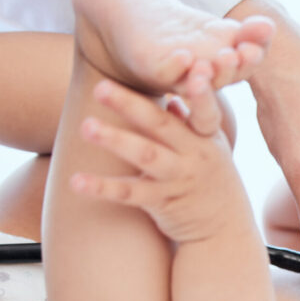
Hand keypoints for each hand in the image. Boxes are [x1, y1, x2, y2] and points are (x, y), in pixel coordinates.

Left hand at [68, 71, 237, 241]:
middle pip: (161, 126)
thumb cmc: (211, 180)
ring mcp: (180, 179)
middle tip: (101, 88)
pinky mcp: (164, 203)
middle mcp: (195, 155)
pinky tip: (77, 181)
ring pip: (146, 157)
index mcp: (206, 136)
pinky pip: (130, 194)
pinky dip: (103, 188)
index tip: (195, 70)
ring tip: (86, 126)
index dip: (201, 92)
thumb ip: (192, 122)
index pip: (204, 109)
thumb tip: (173, 98)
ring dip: (116, 140)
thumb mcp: (210, 148)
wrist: (223, 230)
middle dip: (132, 105)